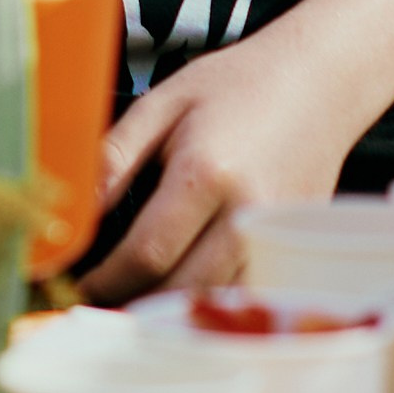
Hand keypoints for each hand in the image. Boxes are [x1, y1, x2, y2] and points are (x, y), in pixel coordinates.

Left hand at [76, 20, 365, 302]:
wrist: (318, 81)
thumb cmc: (235, 85)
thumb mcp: (162, 103)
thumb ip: (115, 155)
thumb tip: (76, 208)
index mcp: (206, 174)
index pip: (147, 253)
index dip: (108, 280)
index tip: (80, 285)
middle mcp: (247, 214)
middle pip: (183, 290)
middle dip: (134, 303)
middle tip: (98, 301)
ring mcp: (279, 237)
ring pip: (219, 301)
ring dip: (174, 311)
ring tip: (133, 301)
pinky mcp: (297, 247)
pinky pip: (250, 294)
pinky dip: (216, 302)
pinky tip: (185, 293)